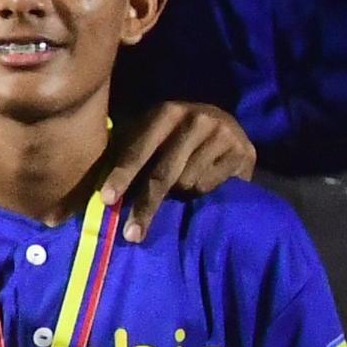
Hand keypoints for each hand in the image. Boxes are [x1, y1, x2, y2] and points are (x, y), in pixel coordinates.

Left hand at [106, 101, 256, 238]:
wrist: (228, 125)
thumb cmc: (179, 135)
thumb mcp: (155, 134)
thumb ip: (131, 151)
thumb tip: (104, 189)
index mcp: (165, 112)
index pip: (139, 150)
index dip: (122, 175)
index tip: (107, 199)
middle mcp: (194, 119)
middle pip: (163, 174)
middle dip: (145, 206)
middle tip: (131, 235)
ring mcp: (221, 134)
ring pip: (187, 184)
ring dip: (181, 192)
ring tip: (185, 181)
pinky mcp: (241, 152)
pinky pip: (209, 186)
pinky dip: (203, 190)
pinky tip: (208, 176)